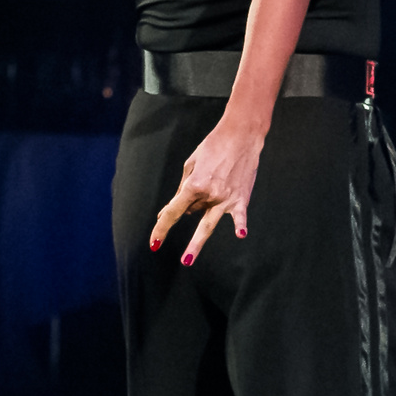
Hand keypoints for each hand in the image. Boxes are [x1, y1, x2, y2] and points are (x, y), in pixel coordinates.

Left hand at [150, 116, 263, 264]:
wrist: (241, 135)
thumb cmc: (213, 146)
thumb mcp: (191, 163)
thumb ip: (182, 187)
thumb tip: (175, 206)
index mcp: (194, 184)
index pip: (174, 211)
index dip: (162, 227)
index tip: (154, 241)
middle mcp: (209, 194)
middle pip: (191, 215)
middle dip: (177, 231)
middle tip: (164, 253)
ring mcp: (226, 197)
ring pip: (208, 222)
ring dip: (197, 242)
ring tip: (187, 260)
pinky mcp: (241, 198)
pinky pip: (239, 216)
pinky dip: (240, 225)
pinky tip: (241, 235)